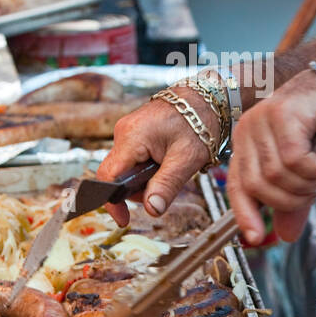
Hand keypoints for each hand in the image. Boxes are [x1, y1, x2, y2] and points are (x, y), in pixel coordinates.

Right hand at [93, 90, 221, 225]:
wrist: (206, 97)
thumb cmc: (199, 121)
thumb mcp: (186, 159)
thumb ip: (166, 185)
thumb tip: (152, 210)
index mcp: (132, 137)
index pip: (108, 176)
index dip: (113, 201)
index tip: (123, 219)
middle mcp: (124, 132)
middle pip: (116, 174)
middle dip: (135, 190)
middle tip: (162, 190)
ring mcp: (128, 130)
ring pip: (125, 167)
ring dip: (143, 178)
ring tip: (169, 170)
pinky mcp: (135, 131)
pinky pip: (132, 157)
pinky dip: (145, 167)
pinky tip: (164, 162)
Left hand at [226, 71, 315, 245]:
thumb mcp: (305, 169)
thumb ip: (294, 200)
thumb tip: (285, 236)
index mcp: (246, 144)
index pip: (237, 186)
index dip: (245, 214)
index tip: (255, 238)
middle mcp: (247, 131)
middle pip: (259, 186)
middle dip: (291, 198)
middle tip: (314, 186)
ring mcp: (262, 121)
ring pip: (278, 175)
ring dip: (308, 181)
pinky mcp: (283, 115)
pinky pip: (294, 160)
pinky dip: (315, 168)